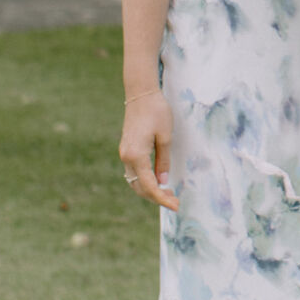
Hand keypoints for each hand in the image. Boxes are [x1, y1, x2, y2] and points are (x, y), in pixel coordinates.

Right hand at [120, 89, 177, 212]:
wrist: (141, 94)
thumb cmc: (156, 111)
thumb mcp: (166, 136)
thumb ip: (163, 161)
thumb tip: (163, 182)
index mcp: (136, 155)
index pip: (149, 186)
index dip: (162, 199)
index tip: (175, 206)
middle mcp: (126, 157)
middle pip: (139, 187)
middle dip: (156, 197)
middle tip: (175, 201)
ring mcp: (124, 154)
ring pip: (135, 181)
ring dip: (150, 190)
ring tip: (169, 193)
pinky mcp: (126, 150)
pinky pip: (134, 172)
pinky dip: (145, 181)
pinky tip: (158, 181)